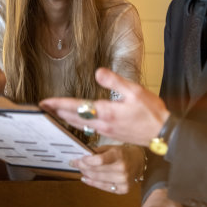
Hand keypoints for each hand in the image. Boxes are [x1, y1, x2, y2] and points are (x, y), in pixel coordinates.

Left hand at [40, 67, 169, 145]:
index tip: (45, 102)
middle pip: (73, 118)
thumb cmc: (151, 112)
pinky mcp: (111, 134)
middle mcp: (103, 124)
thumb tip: (98, 72)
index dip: (59, 104)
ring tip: (54, 113)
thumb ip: (115, 81)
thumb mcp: (135, 90)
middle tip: (43, 108)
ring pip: (80, 124)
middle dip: (57, 112)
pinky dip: (77, 123)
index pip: (77, 107)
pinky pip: (88, 129)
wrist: (163, 134)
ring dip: (65, 118)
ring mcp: (106, 131)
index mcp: (107, 112)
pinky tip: (76, 121)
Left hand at [70, 144, 145, 193]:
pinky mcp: (123, 189)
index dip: (87, 160)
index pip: (99, 160)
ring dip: (86, 174)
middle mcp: (122, 169)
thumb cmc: (124, 153)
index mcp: (119, 155)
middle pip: (96, 170)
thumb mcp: (112, 147)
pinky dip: (93, 183)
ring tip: (80, 170)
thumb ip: (98, 151)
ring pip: (98, 179)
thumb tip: (82, 155)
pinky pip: (104, 187)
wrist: (139, 161)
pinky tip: (86, 178)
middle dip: (83, 167)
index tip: (79, 159)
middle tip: (75, 163)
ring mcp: (123, 181)